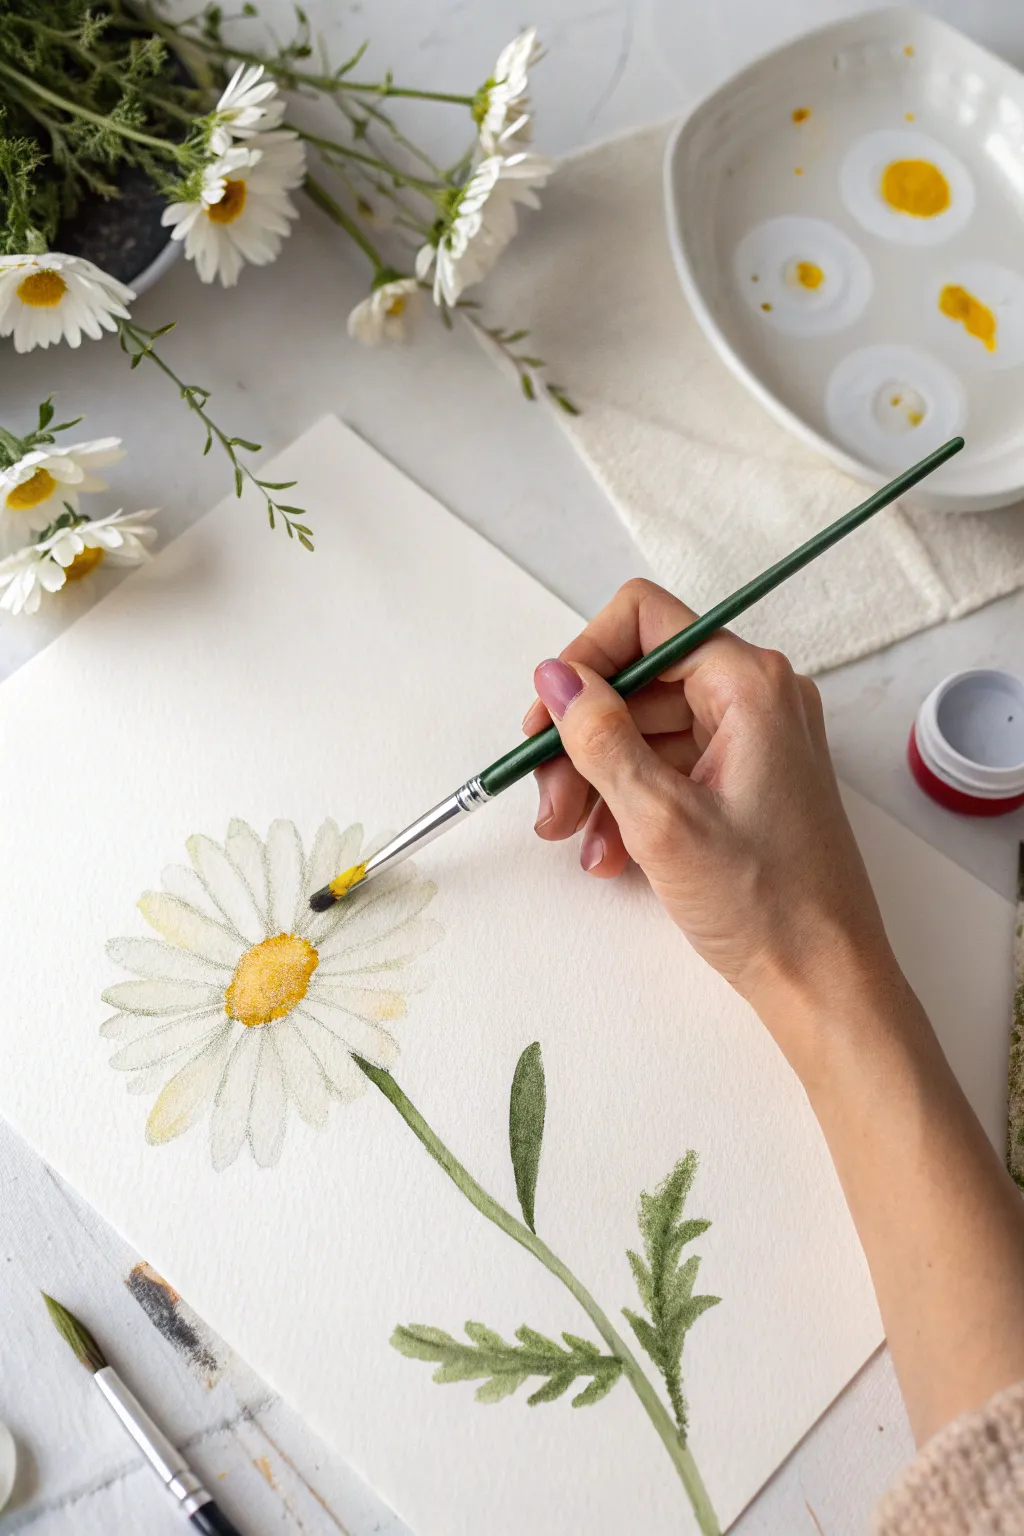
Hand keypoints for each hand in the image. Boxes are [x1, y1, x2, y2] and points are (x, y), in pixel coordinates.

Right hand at [523, 579, 899, 1049]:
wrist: (821, 978)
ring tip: (571, 837)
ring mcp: (750, 739)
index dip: (584, 662)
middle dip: (581, 740)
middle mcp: (755, 697)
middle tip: (548, 800)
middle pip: (637, 684)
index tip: (546, 720)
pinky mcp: (741, 779)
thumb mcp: (660, 817)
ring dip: (595, 779)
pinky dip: (627, 802)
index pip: (644, 620)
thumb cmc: (763, 903)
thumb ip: (600, 738)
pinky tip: (608, 853)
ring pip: (643, 730)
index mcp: (749, 685)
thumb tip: (555, 679)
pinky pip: (666, 767)